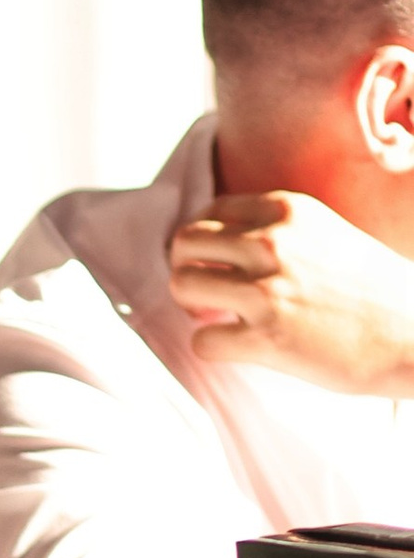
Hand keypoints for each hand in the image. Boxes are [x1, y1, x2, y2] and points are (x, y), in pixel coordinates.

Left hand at [165, 192, 413, 396]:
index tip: (218, 265)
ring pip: (182, 283)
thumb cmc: (376, 290)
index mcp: (287, 210)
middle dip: (187, 269)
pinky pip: (201, 340)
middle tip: (209, 295)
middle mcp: (272, 242)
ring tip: (219, 319)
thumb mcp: (328, 233)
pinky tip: (238, 347)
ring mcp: (267, 289)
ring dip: (193, 306)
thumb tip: (225, 244)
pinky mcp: (267, 337)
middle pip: (183, 242)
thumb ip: (279, 231)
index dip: (205, 243)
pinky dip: (212, 347)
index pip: (209, 212)